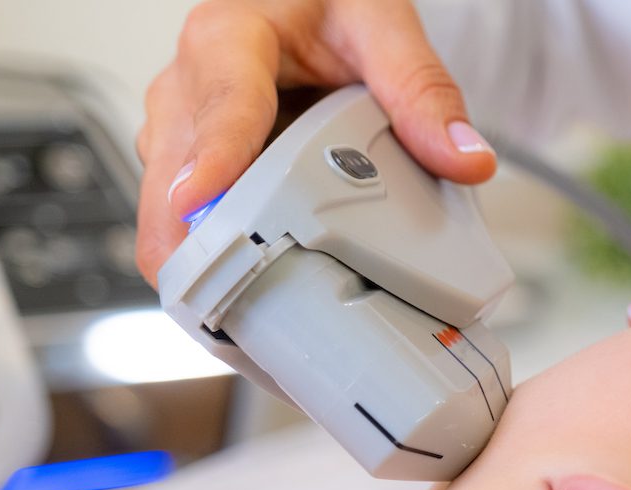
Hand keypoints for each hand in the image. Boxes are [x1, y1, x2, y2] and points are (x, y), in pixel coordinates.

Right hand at [135, 0, 494, 285]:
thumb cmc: (324, 3)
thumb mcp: (380, 24)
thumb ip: (422, 90)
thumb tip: (466, 158)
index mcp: (228, 38)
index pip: (221, 105)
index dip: (212, 159)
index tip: (201, 202)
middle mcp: (186, 84)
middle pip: (172, 178)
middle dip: (195, 244)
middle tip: (235, 306)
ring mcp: (178, 130)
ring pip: (164, 211)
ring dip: (199, 262)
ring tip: (246, 317)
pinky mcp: (184, 163)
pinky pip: (179, 222)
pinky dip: (207, 260)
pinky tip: (245, 297)